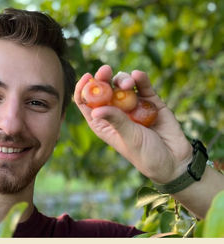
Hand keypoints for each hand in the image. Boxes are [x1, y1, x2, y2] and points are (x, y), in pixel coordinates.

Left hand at [74, 65, 192, 184]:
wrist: (173, 159)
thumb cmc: (147, 155)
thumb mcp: (129, 138)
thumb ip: (116, 120)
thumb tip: (96, 111)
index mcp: (104, 125)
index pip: (87, 105)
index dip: (84, 90)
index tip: (88, 76)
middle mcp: (116, 113)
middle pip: (104, 90)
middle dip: (103, 77)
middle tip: (105, 70)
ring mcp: (133, 105)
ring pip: (123, 84)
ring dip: (123, 79)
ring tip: (129, 84)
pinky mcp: (151, 101)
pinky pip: (143, 85)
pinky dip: (140, 78)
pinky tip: (138, 76)